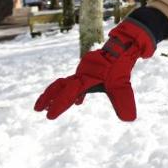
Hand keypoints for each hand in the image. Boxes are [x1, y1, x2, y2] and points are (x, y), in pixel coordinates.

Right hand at [34, 18, 156, 120]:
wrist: (122, 48)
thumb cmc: (120, 67)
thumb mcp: (123, 86)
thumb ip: (123, 101)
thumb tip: (130, 119)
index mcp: (85, 78)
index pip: (70, 93)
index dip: (59, 104)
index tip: (49, 116)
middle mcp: (80, 74)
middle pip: (59, 86)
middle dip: (47, 98)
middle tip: (37, 109)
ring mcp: (81, 71)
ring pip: (64, 84)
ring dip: (55, 95)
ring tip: (47, 107)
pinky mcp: (85, 71)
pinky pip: (74, 82)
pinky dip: (71, 92)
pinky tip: (78, 102)